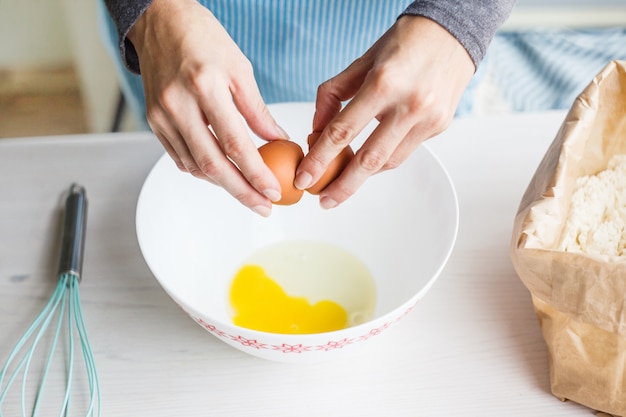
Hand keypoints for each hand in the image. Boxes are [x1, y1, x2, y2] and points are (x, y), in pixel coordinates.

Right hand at [128, 0, 286, 216]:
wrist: (160, 22)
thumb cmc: (204, 38)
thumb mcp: (240, 69)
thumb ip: (257, 110)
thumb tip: (278, 140)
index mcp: (204, 86)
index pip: (234, 144)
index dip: (256, 173)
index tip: (273, 191)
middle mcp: (178, 104)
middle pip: (212, 164)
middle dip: (241, 192)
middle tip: (263, 206)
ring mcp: (161, 115)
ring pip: (195, 166)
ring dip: (223, 185)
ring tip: (248, 193)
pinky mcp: (154, 122)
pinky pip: (180, 158)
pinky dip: (203, 171)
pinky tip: (222, 175)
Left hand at [295, 16, 474, 208]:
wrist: (454, 33)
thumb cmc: (404, 42)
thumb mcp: (361, 61)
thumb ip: (333, 95)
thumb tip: (316, 131)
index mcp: (384, 83)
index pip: (343, 131)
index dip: (320, 159)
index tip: (304, 178)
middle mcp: (409, 104)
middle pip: (369, 159)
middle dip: (342, 186)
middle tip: (323, 201)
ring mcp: (428, 119)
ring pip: (388, 161)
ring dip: (363, 176)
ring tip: (342, 182)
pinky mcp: (439, 126)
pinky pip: (405, 151)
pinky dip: (383, 159)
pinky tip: (369, 159)